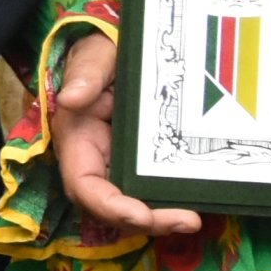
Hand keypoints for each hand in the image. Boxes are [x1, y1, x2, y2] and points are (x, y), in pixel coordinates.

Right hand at [51, 31, 201, 238]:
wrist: (125, 49)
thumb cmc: (105, 53)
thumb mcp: (95, 56)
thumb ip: (85, 74)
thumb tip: (72, 98)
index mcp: (77, 139)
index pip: (84, 185)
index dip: (109, 206)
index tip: (140, 214)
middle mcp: (96, 160)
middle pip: (113, 206)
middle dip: (146, 221)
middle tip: (186, 220)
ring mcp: (120, 163)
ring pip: (134, 204)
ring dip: (161, 218)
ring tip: (193, 218)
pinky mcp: (143, 162)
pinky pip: (152, 189)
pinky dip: (171, 201)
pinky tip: (197, 200)